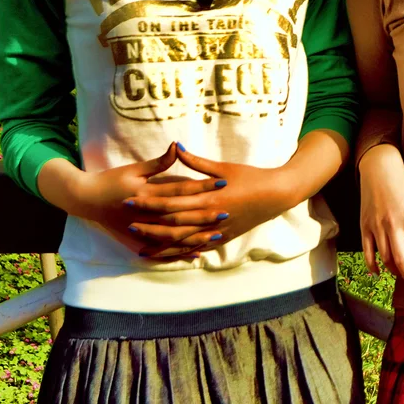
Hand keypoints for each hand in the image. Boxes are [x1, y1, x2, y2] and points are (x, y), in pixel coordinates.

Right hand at [35, 143, 225, 257]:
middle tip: (226, 211)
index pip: (179, 190)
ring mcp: (141, 230)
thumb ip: (159, 162)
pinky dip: (179, 252)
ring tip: (217, 234)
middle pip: (180, 216)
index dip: (202, 186)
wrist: (86, 200)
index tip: (222, 182)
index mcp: (146, 194)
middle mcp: (145, 214)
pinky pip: (161, 250)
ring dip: (196, 236)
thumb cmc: (111, 180)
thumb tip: (177, 146)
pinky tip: (196, 254)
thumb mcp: (134, 169)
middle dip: (204, 214)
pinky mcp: (137, 242)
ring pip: (173, 236)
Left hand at [124, 146, 302, 257]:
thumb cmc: (250, 176)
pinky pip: (198, 249)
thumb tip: (175, 146)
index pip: (172, 201)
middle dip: (149, 224)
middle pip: (173, 223)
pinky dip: (182, 254)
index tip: (130, 200)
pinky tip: (169, 257)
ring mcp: (216, 230)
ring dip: (162, 245)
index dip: (149, 202)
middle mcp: (210, 216)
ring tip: (141, 248)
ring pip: (184, 241)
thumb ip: (196, 161)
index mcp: (208, 196)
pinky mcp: (222, 238)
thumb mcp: (223, 166)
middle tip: (128, 224)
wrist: (275, 194)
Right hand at [358, 144, 403, 285]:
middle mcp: (393, 225)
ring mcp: (377, 227)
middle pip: (401, 259)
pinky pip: (367, 253)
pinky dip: (373, 266)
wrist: (380, 171)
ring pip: (385, 258)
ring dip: (394, 271)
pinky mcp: (364, 227)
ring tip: (401, 274)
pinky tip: (379, 273)